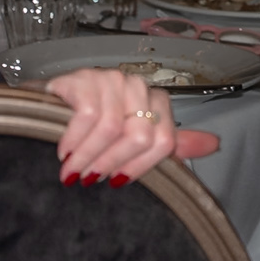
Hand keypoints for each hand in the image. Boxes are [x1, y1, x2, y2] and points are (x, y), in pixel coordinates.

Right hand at [44, 69, 219, 187]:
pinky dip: (73, 140)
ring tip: (71, 171)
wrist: (45, 108)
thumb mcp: (134, 140)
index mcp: (156, 102)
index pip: (165, 140)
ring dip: (87, 156)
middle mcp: (137, 87)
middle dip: (112, 163)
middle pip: (140, 135)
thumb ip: (172, 144)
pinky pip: (86, 115)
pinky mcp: (83, 78)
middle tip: (89, 178)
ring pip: (112, 127)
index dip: (141, 167)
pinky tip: (62, 151)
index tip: (117, 182)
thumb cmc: (92, 129)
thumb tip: (213, 144)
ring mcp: (110, 79)